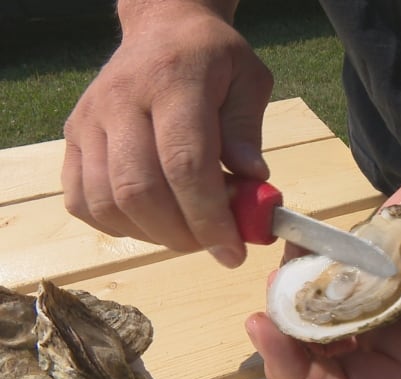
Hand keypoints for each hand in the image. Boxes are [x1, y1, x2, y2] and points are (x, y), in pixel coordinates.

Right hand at [62, 4, 272, 267]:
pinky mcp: (73, 138)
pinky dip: (117, 226)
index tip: (234, 251)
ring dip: (152, 234)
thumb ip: (248, 131)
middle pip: (140, 190)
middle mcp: (121, 102)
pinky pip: (81, 201)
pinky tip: (151, 221)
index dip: (210, 217)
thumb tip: (252, 183)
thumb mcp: (249, 80)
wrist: (162, 29)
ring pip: (107, 202)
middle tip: (215, 245)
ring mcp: (89, 121)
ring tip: (188, 232)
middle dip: (182, 234)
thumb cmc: (213, 59)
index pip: (185, 164)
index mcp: (173, 83)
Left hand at [246, 133, 400, 378]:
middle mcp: (399, 331)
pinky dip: (304, 265)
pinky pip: (327, 276)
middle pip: (325, 365)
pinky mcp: (371, 259)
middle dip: (285, 343)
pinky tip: (296, 240)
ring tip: (282, 265)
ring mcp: (381, 294)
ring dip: (290, 304)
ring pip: (318, 321)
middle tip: (265, 300)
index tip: (272, 335)